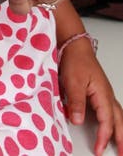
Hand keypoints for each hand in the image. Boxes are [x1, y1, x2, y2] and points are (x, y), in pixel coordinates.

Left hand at [59, 36, 122, 155]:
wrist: (75, 45)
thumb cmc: (75, 60)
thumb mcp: (73, 81)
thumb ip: (76, 102)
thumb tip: (78, 121)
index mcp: (103, 94)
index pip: (107, 121)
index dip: (104, 137)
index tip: (99, 149)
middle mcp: (107, 95)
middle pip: (118, 121)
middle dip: (121, 139)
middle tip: (122, 153)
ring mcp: (105, 92)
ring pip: (117, 115)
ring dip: (120, 131)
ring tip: (120, 144)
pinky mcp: (100, 90)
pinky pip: (111, 109)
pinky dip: (114, 120)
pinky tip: (111, 124)